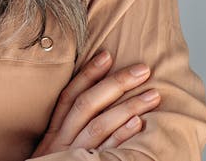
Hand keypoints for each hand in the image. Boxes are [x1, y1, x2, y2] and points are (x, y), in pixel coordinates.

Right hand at [29, 50, 160, 156]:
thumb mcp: (53, 149)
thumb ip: (67, 128)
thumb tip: (93, 101)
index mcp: (54, 132)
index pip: (70, 96)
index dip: (88, 74)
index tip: (108, 55)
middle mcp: (62, 141)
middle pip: (88, 106)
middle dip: (116, 84)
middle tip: (142, 69)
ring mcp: (75, 157)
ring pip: (100, 126)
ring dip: (128, 107)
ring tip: (153, 95)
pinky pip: (107, 153)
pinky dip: (122, 137)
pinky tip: (139, 125)